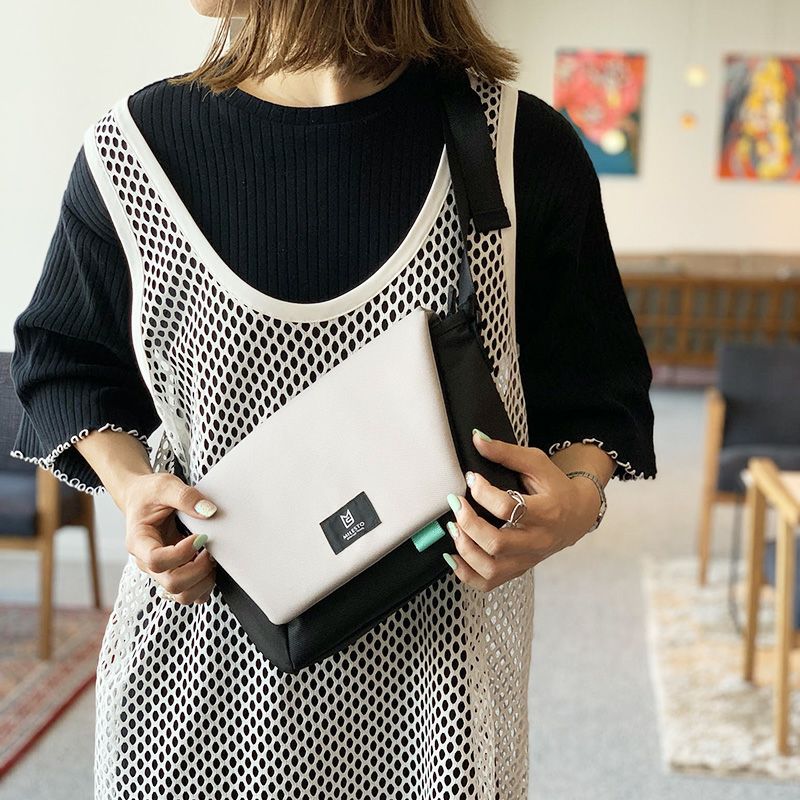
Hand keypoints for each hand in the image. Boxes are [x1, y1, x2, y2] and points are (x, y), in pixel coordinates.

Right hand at [122, 472, 218, 604]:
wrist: (143, 499)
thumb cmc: (149, 494)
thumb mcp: (165, 485)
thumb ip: (186, 496)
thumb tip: (209, 511)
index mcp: (139, 542)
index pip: (156, 560)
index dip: (181, 553)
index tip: (199, 537)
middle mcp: (147, 562)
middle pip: (171, 584)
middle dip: (198, 569)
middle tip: (210, 550)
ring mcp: (161, 571)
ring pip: (182, 595)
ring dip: (203, 581)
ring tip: (211, 558)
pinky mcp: (174, 573)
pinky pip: (190, 593)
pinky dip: (204, 585)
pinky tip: (208, 565)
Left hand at [444, 432, 602, 591]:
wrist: (577, 515)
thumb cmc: (555, 487)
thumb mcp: (537, 463)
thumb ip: (506, 452)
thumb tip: (477, 439)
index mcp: (547, 512)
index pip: (509, 508)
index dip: (483, 492)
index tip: (471, 478)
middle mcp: (538, 540)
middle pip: (496, 543)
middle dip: (468, 523)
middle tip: (456, 503)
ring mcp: (528, 559)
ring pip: (491, 568)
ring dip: (465, 548)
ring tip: (454, 527)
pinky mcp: (518, 569)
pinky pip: (488, 583)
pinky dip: (466, 573)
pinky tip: (454, 556)